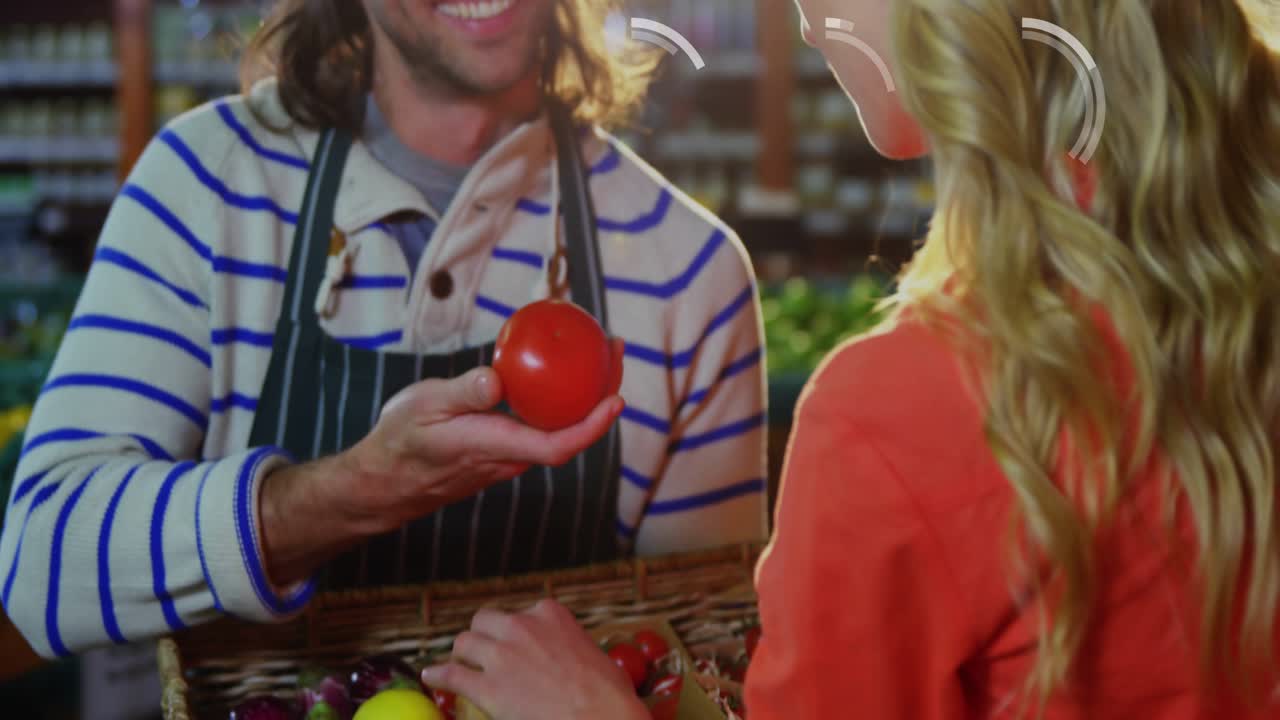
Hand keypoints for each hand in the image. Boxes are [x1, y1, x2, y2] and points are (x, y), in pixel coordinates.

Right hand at [343, 366, 621, 528]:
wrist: (385, 481)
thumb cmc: (401, 441)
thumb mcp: (423, 407)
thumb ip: (462, 394)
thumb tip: (496, 382)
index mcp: (494, 447)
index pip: (557, 445)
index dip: (592, 426)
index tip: (616, 399)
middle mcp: (510, 457)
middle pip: (570, 432)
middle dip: (602, 394)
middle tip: (615, 348)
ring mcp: (509, 456)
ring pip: (558, 428)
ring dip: (585, 394)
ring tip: (598, 351)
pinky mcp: (503, 450)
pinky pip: (542, 425)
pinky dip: (560, 398)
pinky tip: (559, 370)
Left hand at [422, 600, 648, 719]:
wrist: (600, 719)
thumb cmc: (607, 694)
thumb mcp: (589, 652)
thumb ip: (566, 644)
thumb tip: (563, 656)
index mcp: (549, 614)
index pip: (519, 613)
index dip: (513, 631)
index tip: (512, 643)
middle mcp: (521, 626)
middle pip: (484, 620)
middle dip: (482, 635)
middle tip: (481, 651)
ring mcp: (502, 656)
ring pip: (464, 643)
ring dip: (462, 654)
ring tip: (459, 663)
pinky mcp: (488, 688)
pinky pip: (452, 674)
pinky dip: (439, 674)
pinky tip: (431, 676)